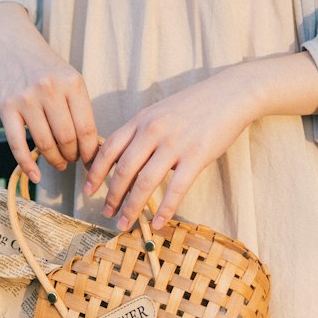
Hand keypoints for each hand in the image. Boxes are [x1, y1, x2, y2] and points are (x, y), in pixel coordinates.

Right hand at [0, 2, 98, 182]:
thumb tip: (93, 151)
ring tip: (59, 162)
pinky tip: (35, 175)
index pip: (87, 128)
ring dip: (55, 160)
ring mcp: (26, 98)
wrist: (15, 47)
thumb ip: (81, 111)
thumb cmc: (49, 70)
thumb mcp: (71, 81)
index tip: (91, 161)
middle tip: (72, 160)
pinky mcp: (6, 107)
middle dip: (72, 156)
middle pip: (67, 138)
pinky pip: (17, 144)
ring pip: (45, 143)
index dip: (90, 152)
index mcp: (72, 83)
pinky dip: (27, 165)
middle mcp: (49, 89)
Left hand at [83, 65, 263, 230]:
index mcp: (141, 119)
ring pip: (145, 182)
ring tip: (125, 223)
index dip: (95, 172)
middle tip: (106, 213)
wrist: (229, 94)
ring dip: (132, 207)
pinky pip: (175, 189)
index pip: (109, 148)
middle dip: (112, 195)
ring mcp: (175, 143)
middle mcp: (153, 130)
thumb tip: (121, 160)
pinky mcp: (196, 156)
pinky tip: (158, 223)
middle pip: (124, 169)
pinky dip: (164, 210)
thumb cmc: (193, 106)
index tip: (88, 190)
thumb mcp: (159, 112)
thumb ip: (140, 132)